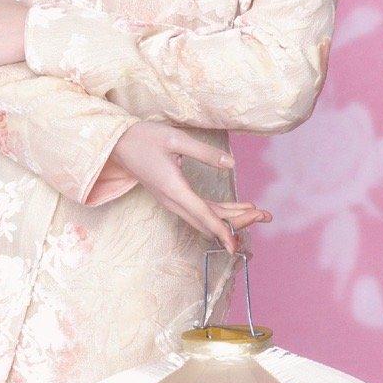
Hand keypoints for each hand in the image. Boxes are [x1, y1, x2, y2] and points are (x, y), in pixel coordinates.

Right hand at [109, 121, 271, 253]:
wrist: (117, 143)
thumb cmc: (144, 138)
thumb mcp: (175, 139)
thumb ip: (205, 152)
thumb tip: (232, 164)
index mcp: (173, 189)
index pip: (203, 214)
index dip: (222, 230)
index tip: (236, 245)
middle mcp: (172, 200)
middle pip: (208, 220)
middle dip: (237, 221)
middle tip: (265, 215)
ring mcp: (171, 201)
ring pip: (204, 217)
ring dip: (231, 218)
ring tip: (258, 213)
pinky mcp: (172, 196)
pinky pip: (198, 210)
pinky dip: (219, 211)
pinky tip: (238, 207)